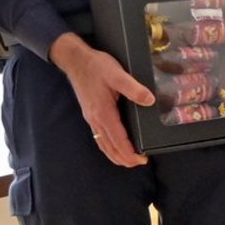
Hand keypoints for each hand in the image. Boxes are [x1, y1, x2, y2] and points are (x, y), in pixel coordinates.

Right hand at [49, 32, 152, 167]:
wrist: (76, 60)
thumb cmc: (97, 66)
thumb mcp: (118, 74)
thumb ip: (134, 88)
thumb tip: (149, 100)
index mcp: (103, 113)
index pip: (118, 140)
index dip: (130, 153)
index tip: (142, 160)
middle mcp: (95, 119)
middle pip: (109, 147)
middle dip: (124, 158)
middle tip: (139, 163)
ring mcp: (91, 118)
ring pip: (103, 144)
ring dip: (115, 154)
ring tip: (129, 160)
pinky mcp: (90, 114)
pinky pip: (99, 136)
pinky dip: (108, 146)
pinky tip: (114, 146)